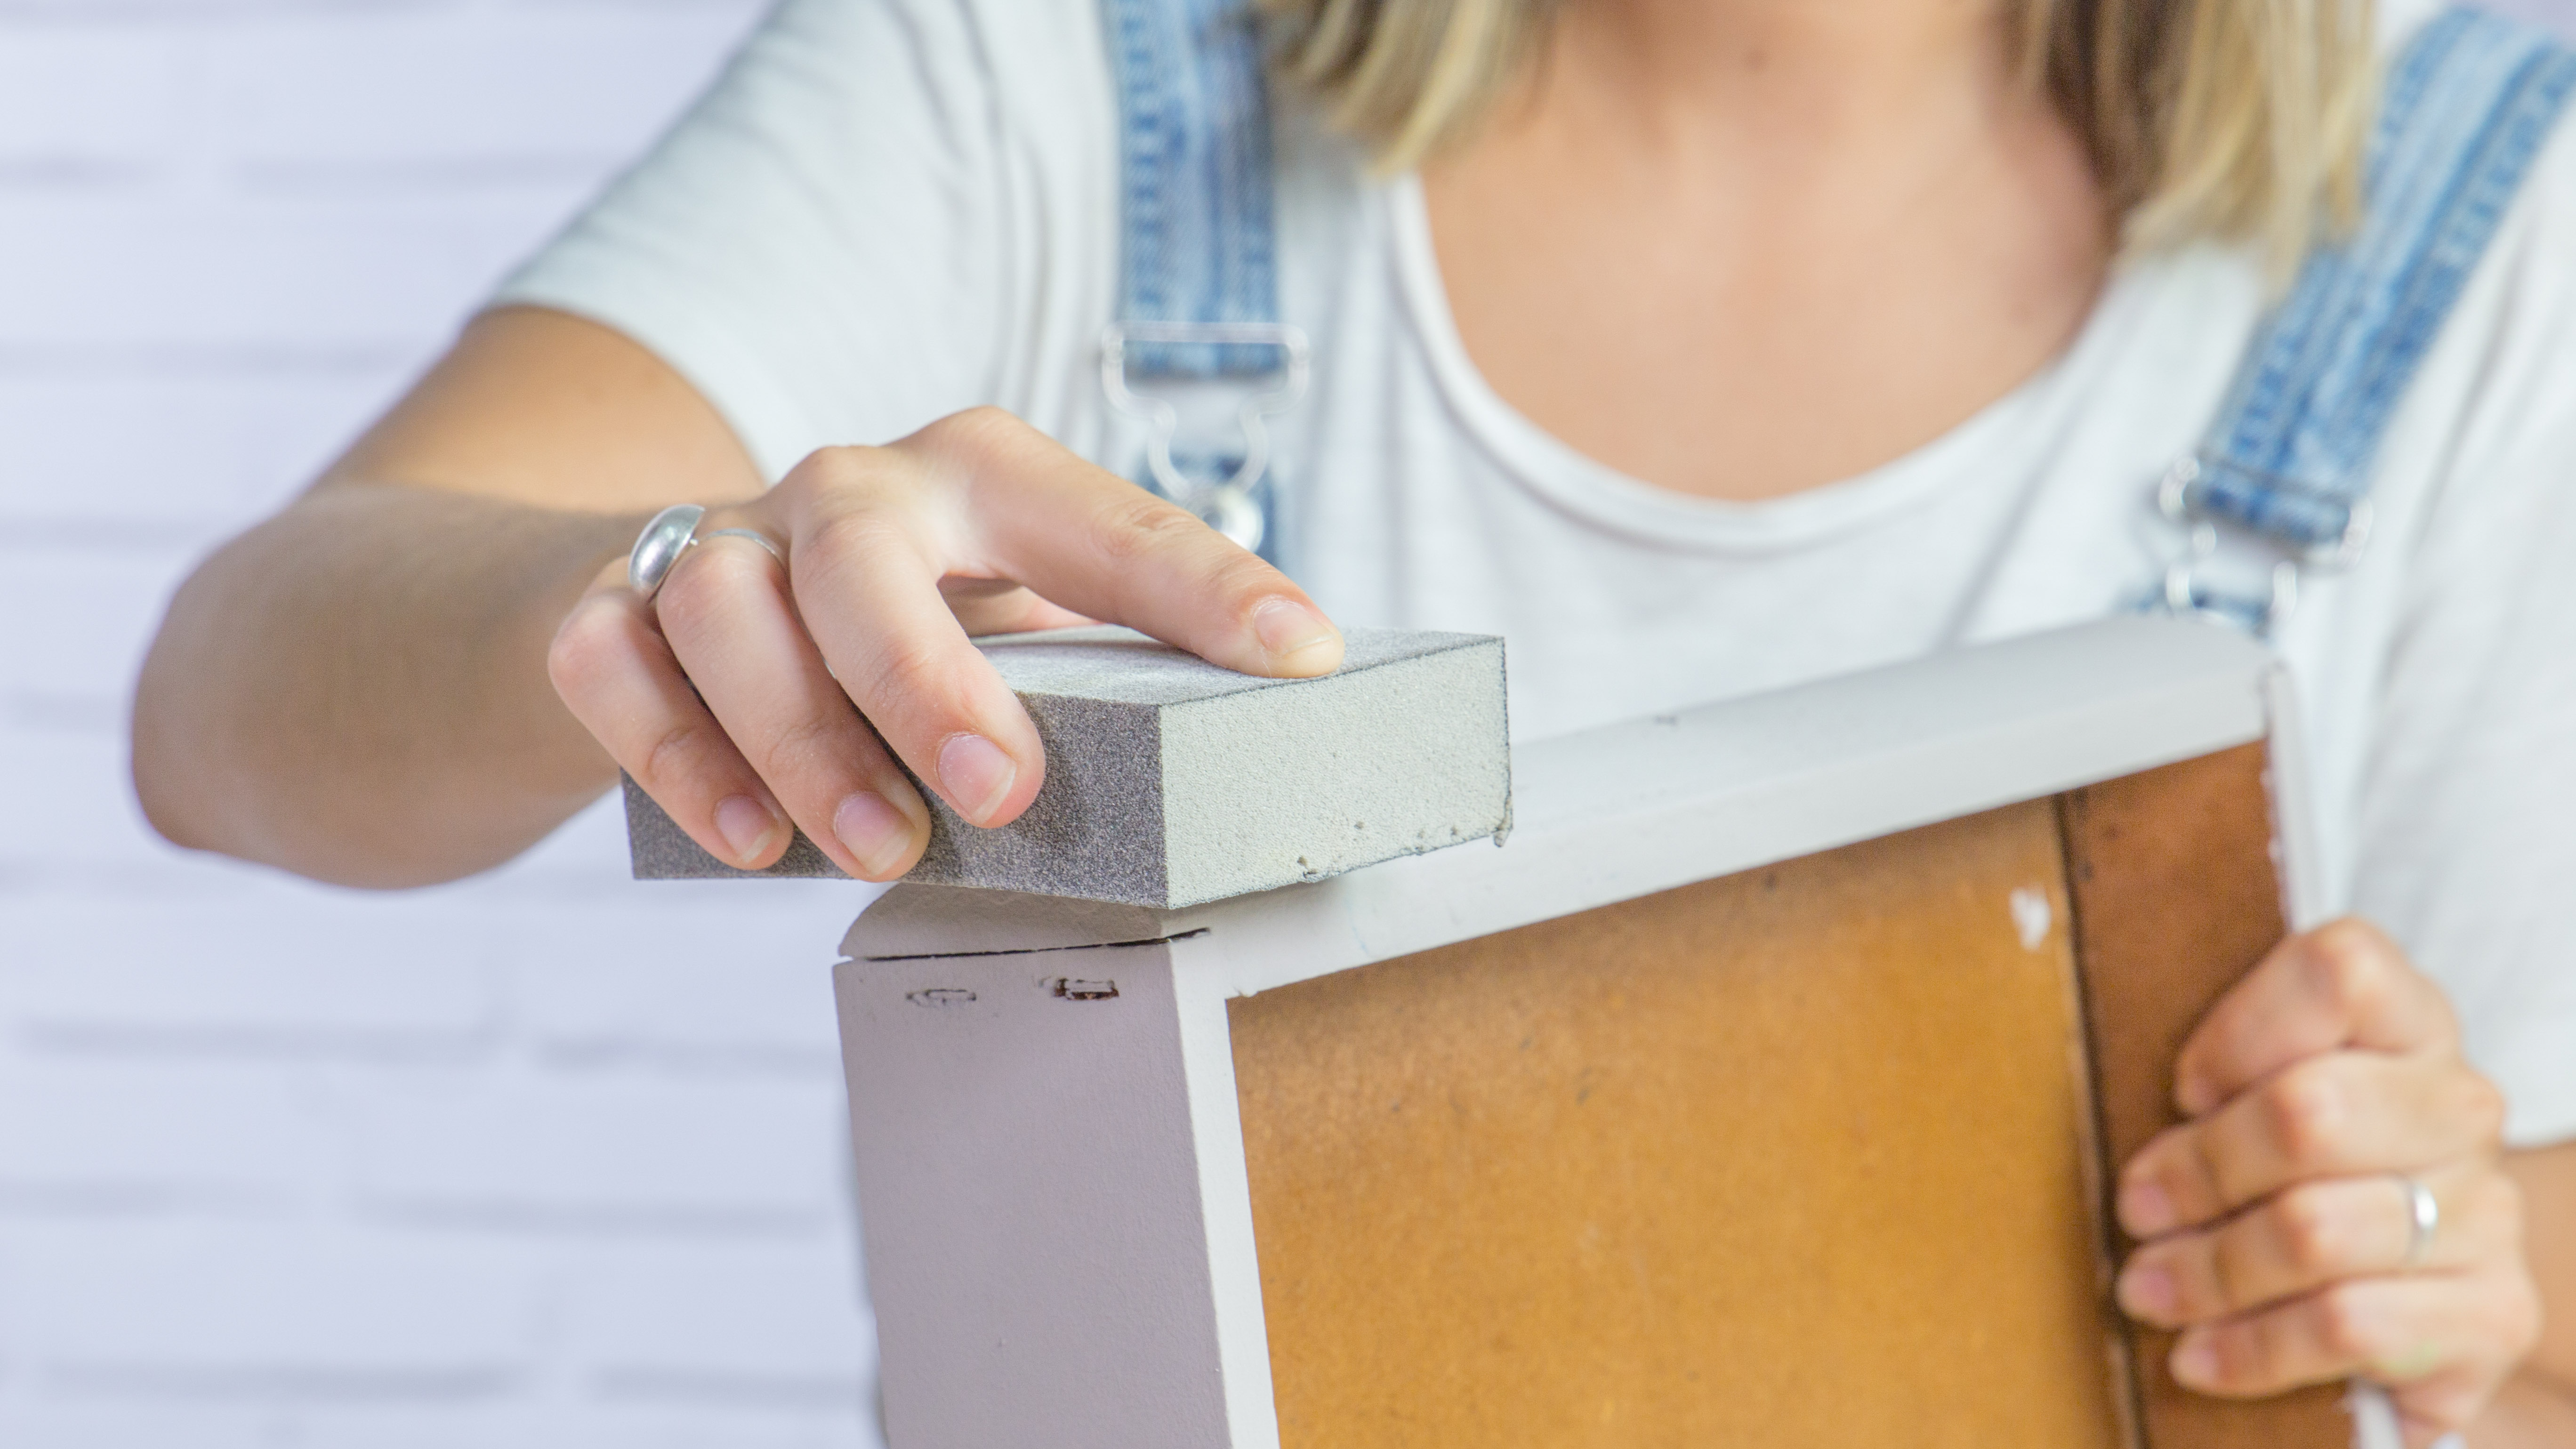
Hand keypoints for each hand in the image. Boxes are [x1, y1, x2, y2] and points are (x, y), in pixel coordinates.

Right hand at [545, 407, 1343, 879]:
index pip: (1102, 519)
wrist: (669, 602)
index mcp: (977, 481)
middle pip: (865, 553)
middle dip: (929, 675)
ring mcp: (717, 543)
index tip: (1300, 655)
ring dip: (803, 739)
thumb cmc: (894, 627)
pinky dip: (674, 753)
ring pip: (728, 607)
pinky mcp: (604, 607)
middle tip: (1003, 794)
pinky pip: (610, 661)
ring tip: (878, 852)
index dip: (1203, 585)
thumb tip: (1244, 774)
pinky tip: (747, 842)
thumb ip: (1094, 676)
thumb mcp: (1007, 626)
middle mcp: (846, 491)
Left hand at [2113, 919, 2540, 1445]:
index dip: (2243, 1029)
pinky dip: (2254, 1346)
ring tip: (2148, 1288)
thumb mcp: (2255, 1109)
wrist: (2408, 1299)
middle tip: (2136, 1208)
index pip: (2338, 972)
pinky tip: (2200, 1356)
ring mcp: (2486, 1210)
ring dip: (2209, 1268)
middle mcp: (2458, 1107)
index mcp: (2406, 1024)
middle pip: (2308, 1112)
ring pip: (2314, 1229)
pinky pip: (2346, 1324)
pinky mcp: (2491, 1312)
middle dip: (2200, 1167)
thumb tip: (2142, 1169)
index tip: (2184, 1090)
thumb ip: (2211, 1097)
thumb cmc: (2296, 1177)